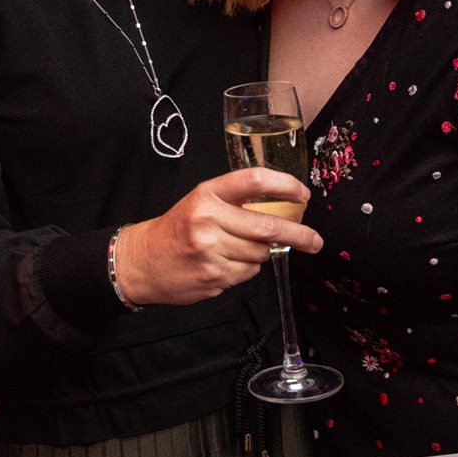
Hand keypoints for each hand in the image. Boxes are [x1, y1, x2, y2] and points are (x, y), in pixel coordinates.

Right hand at [115, 168, 323, 306]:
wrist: (143, 260)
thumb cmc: (177, 229)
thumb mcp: (201, 202)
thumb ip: (237, 202)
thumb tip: (284, 211)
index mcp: (207, 194)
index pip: (255, 181)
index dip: (286, 185)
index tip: (303, 195)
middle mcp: (208, 219)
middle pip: (268, 225)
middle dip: (299, 234)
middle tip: (315, 240)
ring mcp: (210, 250)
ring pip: (261, 253)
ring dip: (261, 253)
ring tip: (238, 249)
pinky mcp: (213, 276)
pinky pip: (249, 273)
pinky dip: (246, 269)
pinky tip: (226, 263)